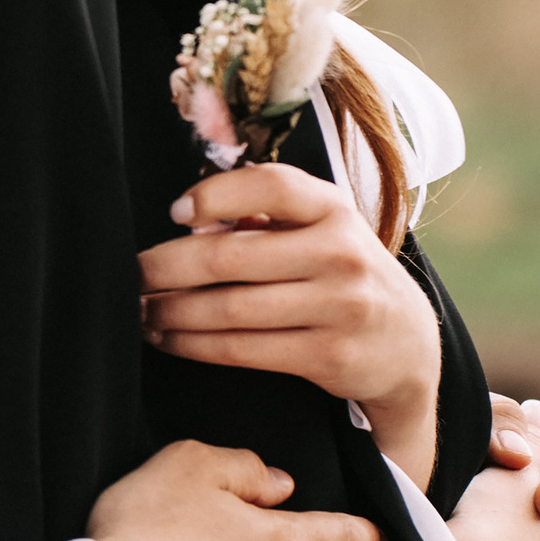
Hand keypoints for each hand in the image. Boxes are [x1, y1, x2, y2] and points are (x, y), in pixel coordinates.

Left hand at [136, 164, 443, 484]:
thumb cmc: (342, 271)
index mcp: (334, 208)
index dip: (215, 195)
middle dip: (167, 267)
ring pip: (230, 310)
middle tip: (131, 275)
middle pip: (232, 256)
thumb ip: (266, 214)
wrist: (407, 343)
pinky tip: (169, 339)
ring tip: (140, 311)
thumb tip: (190, 218)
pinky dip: (195, 345)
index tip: (174, 212)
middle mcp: (341, 252)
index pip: (271, 185)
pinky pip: (243, 350)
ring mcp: (338, 306)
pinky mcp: (328, 355)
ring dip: (172, 312)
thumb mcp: (324, 227)